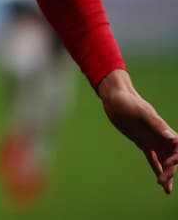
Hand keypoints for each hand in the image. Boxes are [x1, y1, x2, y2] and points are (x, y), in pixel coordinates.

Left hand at [97, 70, 177, 192]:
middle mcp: (161, 137)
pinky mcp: (142, 143)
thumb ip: (158, 125)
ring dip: (166, 174)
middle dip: (170, 172)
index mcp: (164, 130)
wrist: (115, 99)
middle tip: (162, 183)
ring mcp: (152, 140)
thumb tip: (174, 139)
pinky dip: (157, 169)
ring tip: (166, 190)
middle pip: (172, 158)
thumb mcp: (142, 112)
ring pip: (164, 161)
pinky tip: (159, 180)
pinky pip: (152, 159)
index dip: (176, 160)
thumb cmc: (129, 102)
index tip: (167, 166)